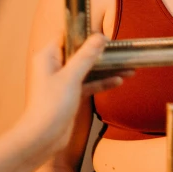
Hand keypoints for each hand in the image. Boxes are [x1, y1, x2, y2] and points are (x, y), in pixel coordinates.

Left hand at [21, 34, 125, 159]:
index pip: (68, 36)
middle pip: (81, 52)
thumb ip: (86, 56)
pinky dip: (103, 82)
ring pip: (88, 69)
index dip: (85, 33)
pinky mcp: (71, 95)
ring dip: (107, 68)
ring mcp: (63, 81)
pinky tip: (119, 81)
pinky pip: (89, 83)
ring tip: (128, 67)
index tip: (104, 34)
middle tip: (121, 50)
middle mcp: (55, 66)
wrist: (43, 138)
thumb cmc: (52, 105)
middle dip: (102, 52)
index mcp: (49, 57)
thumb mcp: (71, 77)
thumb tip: (100, 37)